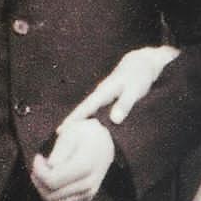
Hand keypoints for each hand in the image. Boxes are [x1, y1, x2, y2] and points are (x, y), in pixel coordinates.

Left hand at [31, 119, 115, 200]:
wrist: (105, 143)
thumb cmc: (86, 134)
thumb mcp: (72, 132)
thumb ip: (60, 149)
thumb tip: (51, 165)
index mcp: (85, 167)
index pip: (51, 180)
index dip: (38, 170)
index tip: (39, 157)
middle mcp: (88, 184)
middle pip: (50, 194)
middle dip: (39, 179)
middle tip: (40, 164)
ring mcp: (88, 193)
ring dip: (43, 187)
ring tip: (45, 170)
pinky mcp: (86, 197)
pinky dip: (53, 192)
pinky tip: (54, 177)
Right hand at [60, 45, 179, 127]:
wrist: (142, 63)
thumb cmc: (139, 76)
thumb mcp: (134, 90)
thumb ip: (124, 104)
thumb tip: (114, 120)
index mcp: (103, 92)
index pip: (84, 108)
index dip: (73, 120)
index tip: (61, 130)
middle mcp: (100, 94)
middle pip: (82, 111)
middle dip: (71, 122)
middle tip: (59, 138)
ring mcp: (103, 96)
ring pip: (88, 111)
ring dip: (79, 121)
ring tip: (69, 136)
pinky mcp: (109, 99)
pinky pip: (96, 111)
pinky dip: (90, 119)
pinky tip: (88, 128)